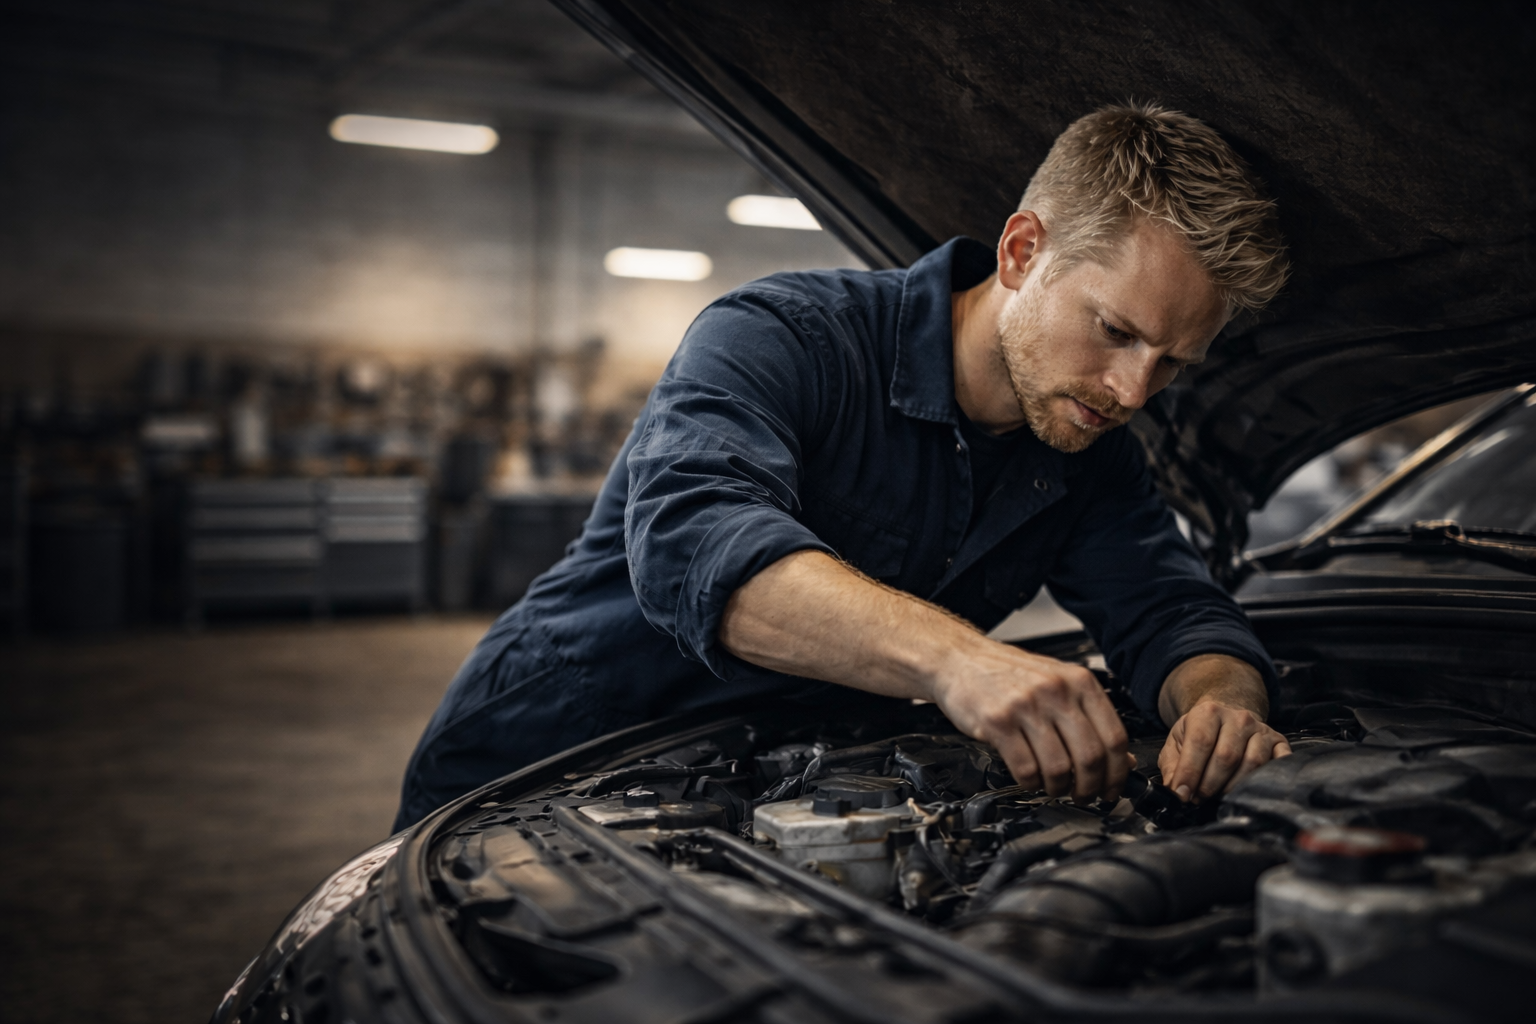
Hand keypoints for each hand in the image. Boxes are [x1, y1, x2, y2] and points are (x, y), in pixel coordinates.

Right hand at [929, 640, 1131, 802]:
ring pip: (1059, 767)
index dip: (1117, 772)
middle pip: (1090, 756)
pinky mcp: (997, 722)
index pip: (1113, 736)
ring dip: (1059, 788)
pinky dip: (1031, 783)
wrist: (960, 659)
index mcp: (1078, 681)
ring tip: (1054, 788)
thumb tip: (1121, 758)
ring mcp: (1026, 705)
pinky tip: (1030, 779)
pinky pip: (1025, 768)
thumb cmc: (1009, 673)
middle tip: (1084, 796)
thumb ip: (1088, 716)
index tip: (1113, 788)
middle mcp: (1055, 691)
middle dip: (1090, 787)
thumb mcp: (1057, 683)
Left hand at [1156, 654, 1290, 801]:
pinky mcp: (1278, 742)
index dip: (1190, 772)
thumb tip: (1175, 791)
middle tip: (1199, 799)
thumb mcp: (1177, 743)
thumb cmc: (1200, 734)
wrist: (1226, 718)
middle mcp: (1238, 718)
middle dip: (1210, 784)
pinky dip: (1267, 780)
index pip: (1200, 742)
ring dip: (1233, 787)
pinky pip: (1279, 763)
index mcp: (1208, 712)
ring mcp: (1261, 729)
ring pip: (1252, 763)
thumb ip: (1172, 766)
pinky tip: (1251, 792)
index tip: (1183, 795)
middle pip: (1227, 756)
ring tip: (1219, 797)